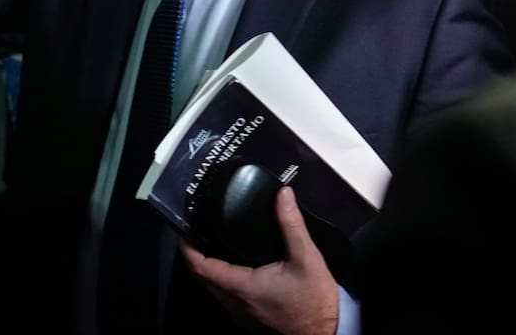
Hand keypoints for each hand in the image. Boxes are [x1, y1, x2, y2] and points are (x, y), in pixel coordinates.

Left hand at [180, 187, 338, 334]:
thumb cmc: (316, 301)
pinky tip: (235, 266)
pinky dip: (223, 280)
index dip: (187, 247)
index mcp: (242, 287)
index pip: (200, 266)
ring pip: (213, 289)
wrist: (331, 332)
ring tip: (212, 244)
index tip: (184, 229)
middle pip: (202, 278)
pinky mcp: (251, 320)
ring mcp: (242, 315)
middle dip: (195, 255)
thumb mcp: (306, 258)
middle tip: (196, 232)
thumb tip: (283, 195)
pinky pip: (227, 298)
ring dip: (209, 269)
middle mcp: (235, 304)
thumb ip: (291, 224)